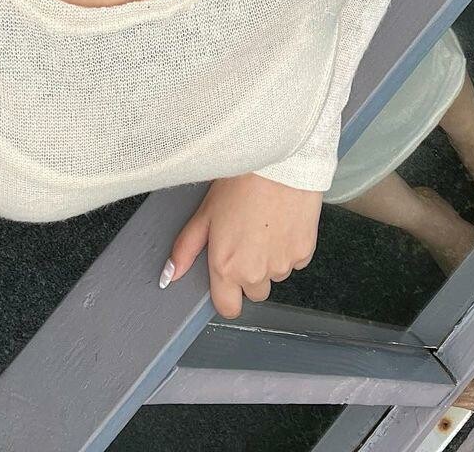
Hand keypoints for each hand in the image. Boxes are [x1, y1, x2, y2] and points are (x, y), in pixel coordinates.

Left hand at [162, 173, 322, 318]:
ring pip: (275, 275)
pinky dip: (287, 248)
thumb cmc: (239, 184)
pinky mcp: (305, 253)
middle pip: (254, 291)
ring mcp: (283, 265)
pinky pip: (294, 261)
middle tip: (243, 239)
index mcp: (228, 268)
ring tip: (262, 225)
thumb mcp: (204, 213)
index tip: (225, 277)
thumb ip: (186, 248)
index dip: (226, 295)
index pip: (228, 308)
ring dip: (268, 260)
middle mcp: (257, 274)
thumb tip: (169, 275)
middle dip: (248, 273)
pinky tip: (279, 222)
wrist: (278, 164)